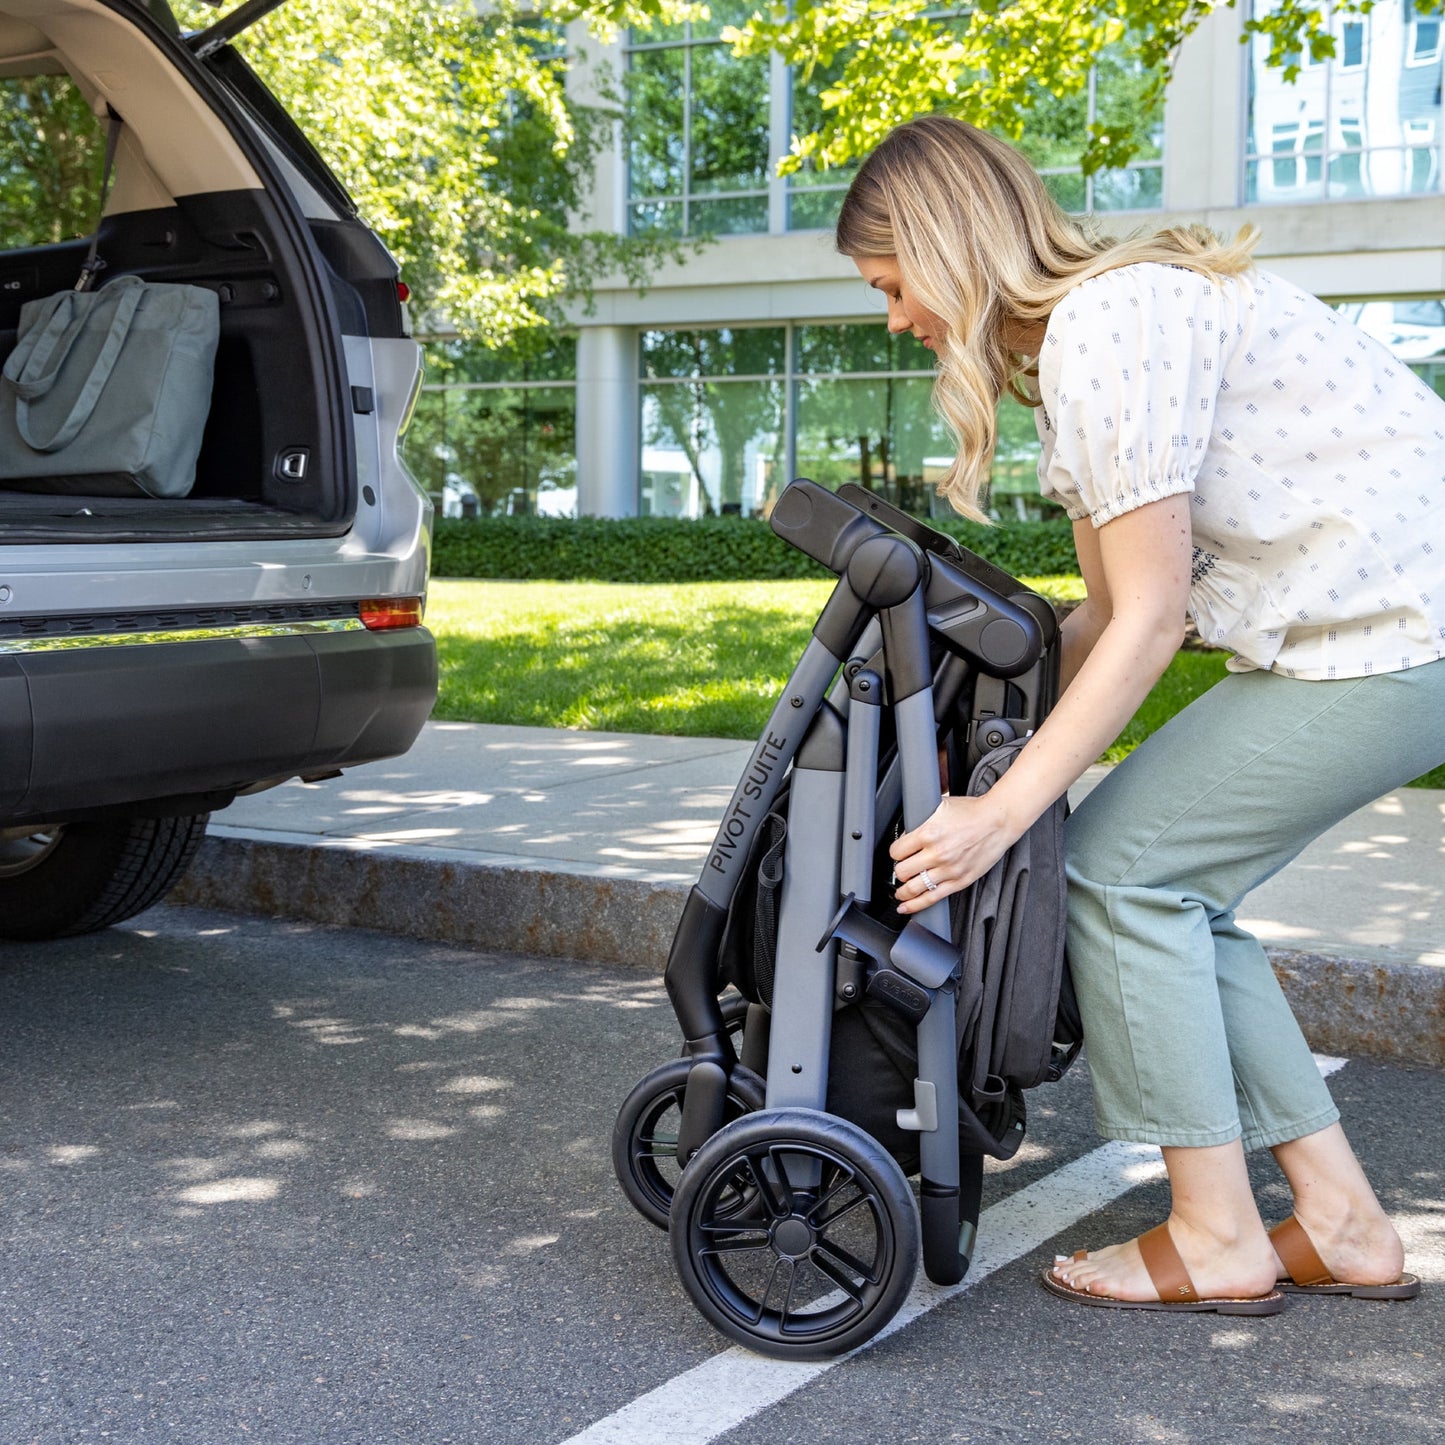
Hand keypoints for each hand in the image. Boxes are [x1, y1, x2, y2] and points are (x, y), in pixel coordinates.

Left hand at [888, 792, 1018, 914]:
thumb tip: (906, 831)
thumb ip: (921, 819)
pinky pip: (932, 898)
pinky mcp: (960, 881)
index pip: (896, 851)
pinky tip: (906, 906)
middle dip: (899, 871)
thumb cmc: (972, 812)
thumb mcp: (939, 806)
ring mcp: (949, 869)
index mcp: (929, 833)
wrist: (998, 821)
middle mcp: (937, 853)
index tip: (897, 854)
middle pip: (902, 871)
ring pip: (913, 888)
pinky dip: (915, 905)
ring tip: (900, 892)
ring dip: (903, 891)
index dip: (895, 853)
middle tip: (901, 869)